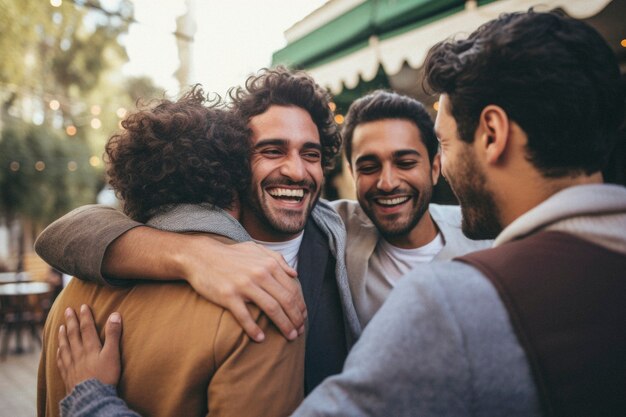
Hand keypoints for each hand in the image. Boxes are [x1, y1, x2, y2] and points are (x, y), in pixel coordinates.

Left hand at [57, 305, 121, 393]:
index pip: (86, 328)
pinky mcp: (68, 375)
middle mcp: (78, 353)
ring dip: (62, 335)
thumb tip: (115, 315)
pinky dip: (59, 352)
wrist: (92, 397)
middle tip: (67, 310)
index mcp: (90, 347)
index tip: (83, 306)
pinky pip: (60, 361)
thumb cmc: (105, 376)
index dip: (85, 316)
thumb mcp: (113, 354)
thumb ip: (113, 334)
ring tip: (61, 326)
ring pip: (64, 346)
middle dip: (71, 321)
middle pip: (73, 334)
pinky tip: (58, 349)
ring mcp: (71, 364)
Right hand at [182, 238, 306, 342]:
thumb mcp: (256, 249)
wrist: (200, 256)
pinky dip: (254, 329)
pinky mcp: (228, 295)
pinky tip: (260, 338)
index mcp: (268, 264)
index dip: (300, 306)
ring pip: (271, 309)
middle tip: (299, 331)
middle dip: (296, 318)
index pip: (291, 289)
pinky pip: (245, 316)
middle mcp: (259, 273)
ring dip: (283, 325)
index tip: (303, 318)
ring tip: (289, 336)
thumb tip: (295, 273)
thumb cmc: (230, 255)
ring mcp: (244, 285)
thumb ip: (277, 259)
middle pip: (285, 300)